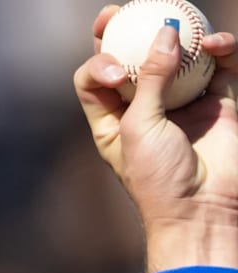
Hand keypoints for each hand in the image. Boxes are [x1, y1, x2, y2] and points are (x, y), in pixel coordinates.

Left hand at [77, 5, 237, 272]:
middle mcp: (145, 108)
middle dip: (125, 32)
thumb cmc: (158, 176)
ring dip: (177, 36)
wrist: (203, 209)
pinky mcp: (219, 103)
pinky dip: (220, 49)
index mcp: (111, 120)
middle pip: (132, 59)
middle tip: (122, 11)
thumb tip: (166, 31)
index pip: (95, 78)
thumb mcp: (139, 126)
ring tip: (177, 19)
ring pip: (179, 56)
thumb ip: (149, 78)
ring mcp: (183, 103)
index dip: (97, 61)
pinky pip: (220, 66)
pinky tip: (215, 42)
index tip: (112, 67)